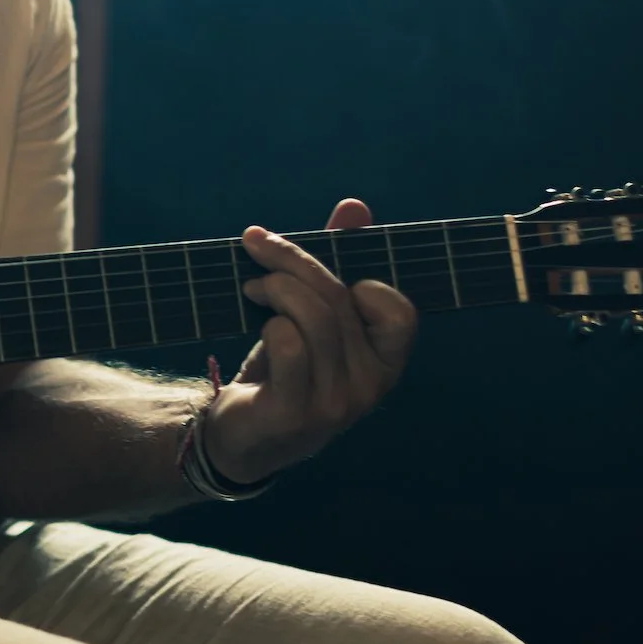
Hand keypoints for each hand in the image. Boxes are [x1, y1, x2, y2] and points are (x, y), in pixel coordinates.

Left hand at [203, 198, 419, 486]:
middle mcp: (369, 388)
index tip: (325, 274)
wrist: (242, 436)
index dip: (364, 282)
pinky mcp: (294, 414)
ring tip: (254, 287)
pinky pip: (288, 344)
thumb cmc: (285, 367)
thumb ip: (338, 262)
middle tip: (258, 247)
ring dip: (275, 286)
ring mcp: (334, 405)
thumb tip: (355, 207)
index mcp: (386, 364)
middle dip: (294, 260)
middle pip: (339, 299)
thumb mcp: (315, 316)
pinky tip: (259, 327)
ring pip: (313, 317)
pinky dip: (269, 323)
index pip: (400, 311)